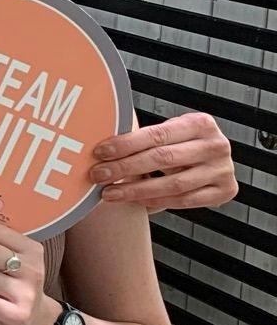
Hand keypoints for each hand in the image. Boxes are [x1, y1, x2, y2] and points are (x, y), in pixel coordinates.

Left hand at [91, 112, 237, 210]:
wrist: (213, 160)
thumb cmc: (181, 144)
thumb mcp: (169, 133)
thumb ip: (144, 137)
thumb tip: (100, 147)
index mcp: (200, 123)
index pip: (157, 135)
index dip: (126, 144)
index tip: (100, 152)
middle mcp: (216, 145)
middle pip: (163, 159)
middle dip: (125, 168)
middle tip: (99, 175)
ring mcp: (223, 169)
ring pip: (173, 184)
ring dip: (136, 190)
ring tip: (110, 193)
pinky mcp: (225, 191)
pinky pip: (185, 200)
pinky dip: (158, 202)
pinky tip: (137, 201)